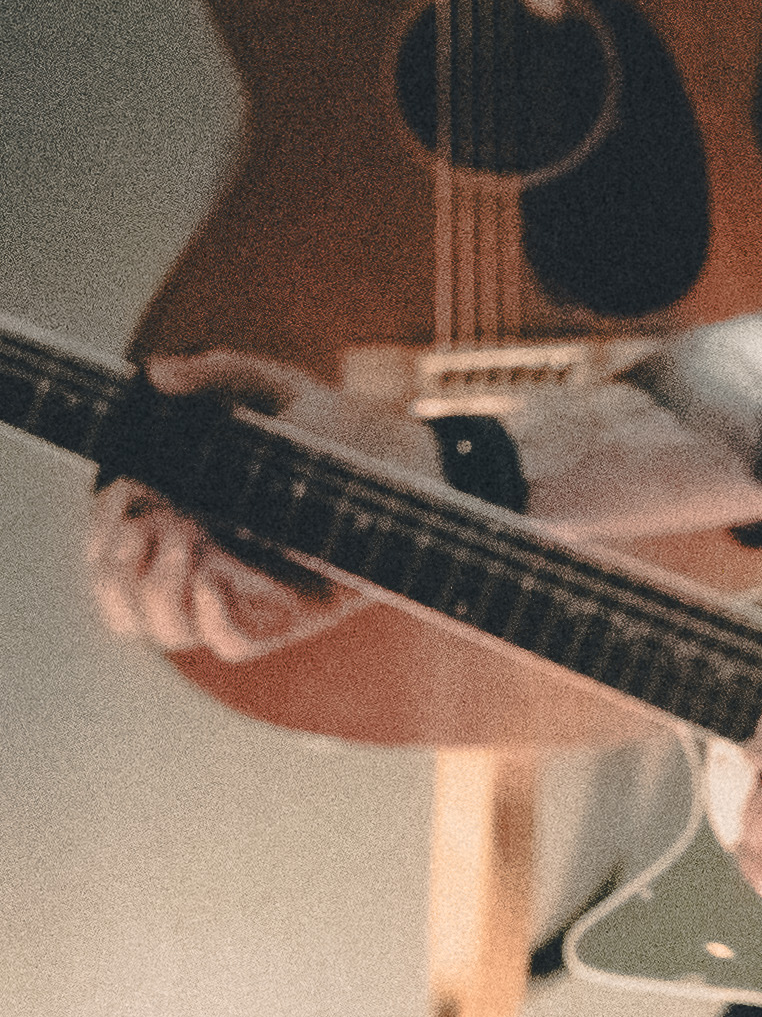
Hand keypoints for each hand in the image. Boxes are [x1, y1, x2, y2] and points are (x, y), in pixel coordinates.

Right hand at [83, 353, 410, 659]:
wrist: (410, 458)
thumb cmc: (333, 426)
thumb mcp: (272, 390)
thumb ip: (216, 373)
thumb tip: (157, 371)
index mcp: (180, 518)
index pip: (108, 551)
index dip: (97, 533)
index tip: (118, 496)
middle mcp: (203, 562)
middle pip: (120, 604)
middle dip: (111, 573)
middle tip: (141, 529)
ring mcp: (243, 592)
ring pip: (163, 630)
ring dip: (153, 594)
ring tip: (184, 540)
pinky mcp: (290, 614)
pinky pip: (232, 645)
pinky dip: (209, 622)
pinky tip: (211, 579)